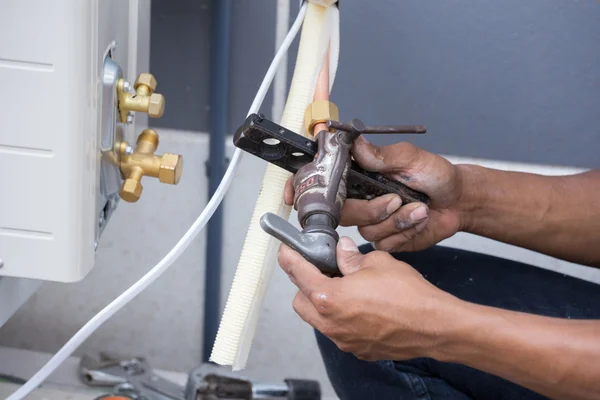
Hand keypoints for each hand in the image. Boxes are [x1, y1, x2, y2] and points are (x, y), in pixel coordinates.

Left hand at [277, 237, 463, 360]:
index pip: (298, 274)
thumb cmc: (408, 295)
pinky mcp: (358, 349)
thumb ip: (352, 257)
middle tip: (321, 270)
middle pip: (301, 302)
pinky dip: (341, 318)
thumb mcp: (376, 262)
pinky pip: (339, 331)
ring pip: (318, 319)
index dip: (290, 260)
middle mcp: (331, 323)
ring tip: (344, 287)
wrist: (434, 326)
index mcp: (330, 297)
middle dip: (305, 285)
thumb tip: (342, 251)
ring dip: (322, 303)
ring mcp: (344, 339)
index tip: (286, 253)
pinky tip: (360, 305)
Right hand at [285, 137, 466, 251]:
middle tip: (396, 199)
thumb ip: (382, 155)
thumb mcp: (411, 158)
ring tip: (418, 208)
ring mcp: (371, 220)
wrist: (458, 202)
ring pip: (365, 229)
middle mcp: (360, 198)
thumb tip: (357, 144)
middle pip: (342, 211)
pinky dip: (404, 232)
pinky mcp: (385, 239)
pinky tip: (418, 220)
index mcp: (360, 175)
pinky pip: (383, 243)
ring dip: (396, 220)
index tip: (294, 196)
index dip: (303, 188)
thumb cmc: (436, 176)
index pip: (323, 181)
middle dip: (371, 209)